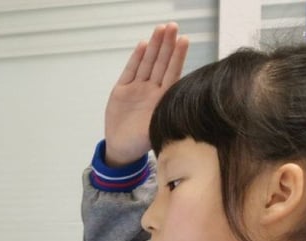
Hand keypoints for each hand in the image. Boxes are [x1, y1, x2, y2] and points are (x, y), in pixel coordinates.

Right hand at [104, 22, 188, 165]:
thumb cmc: (141, 142)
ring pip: (146, 64)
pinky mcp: (122, 91)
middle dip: (166, 45)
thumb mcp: (158, 132)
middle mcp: (151, 91)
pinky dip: (135, 59)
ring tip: (159, 29)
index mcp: (162, 100)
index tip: (183, 40)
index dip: (177, 57)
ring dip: (153, 47)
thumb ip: (167, 119)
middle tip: (172, 26)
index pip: (172, 74)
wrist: (121, 149)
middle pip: (160, 64)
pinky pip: (130, 71)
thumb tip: (184, 113)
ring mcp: (137, 89)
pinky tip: (142, 45)